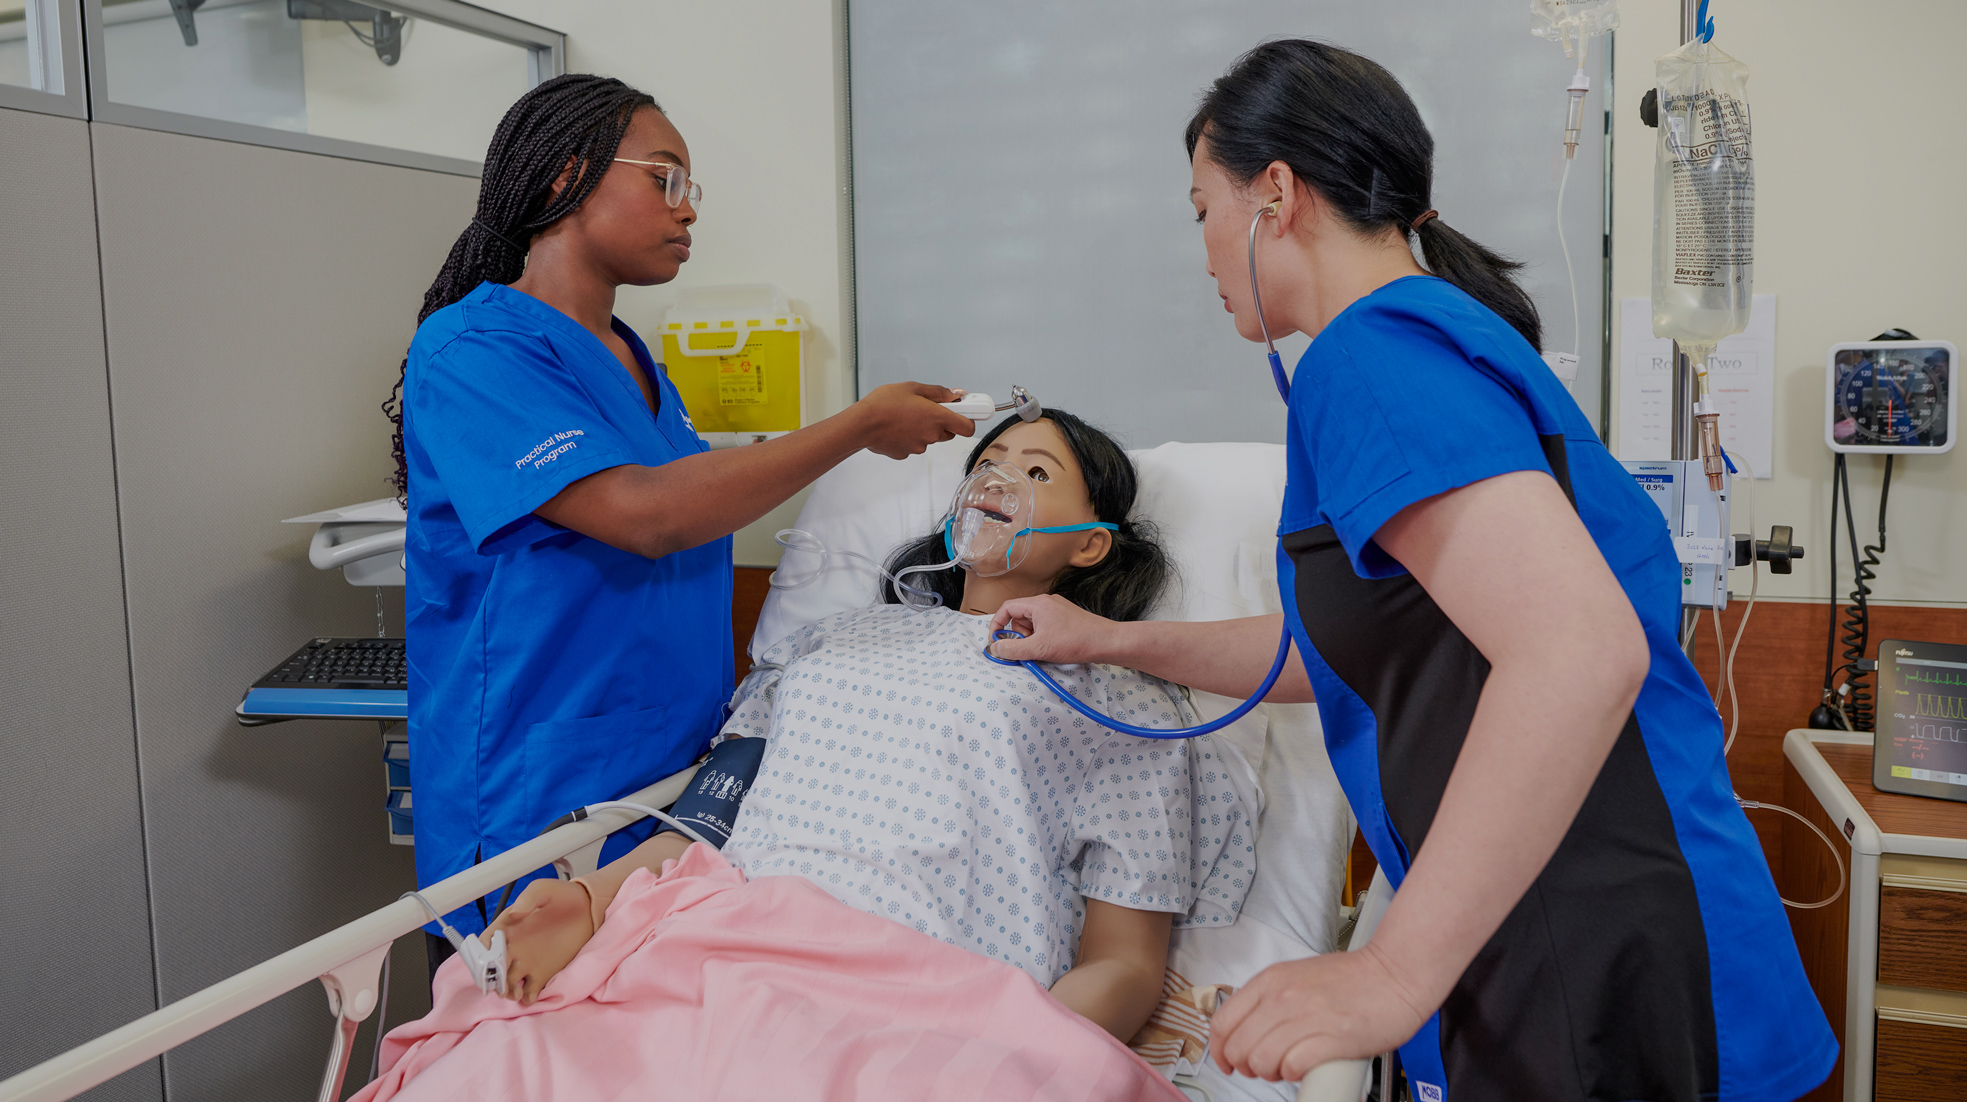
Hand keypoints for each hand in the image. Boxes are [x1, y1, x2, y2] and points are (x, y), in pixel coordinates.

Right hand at [483, 877, 599, 1004]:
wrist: (588, 909)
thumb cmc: (563, 896)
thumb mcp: (544, 890)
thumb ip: (528, 898)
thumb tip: (515, 913)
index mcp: (506, 928)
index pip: (484, 945)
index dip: (480, 956)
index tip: (487, 963)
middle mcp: (512, 948)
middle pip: (492, 970)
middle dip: (493, 980)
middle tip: (502, 985)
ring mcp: (527, 962)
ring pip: (508, 984)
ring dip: (507, 991)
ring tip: (517, 992)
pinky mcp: (543, 973)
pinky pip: (529, 991)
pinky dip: (526, 997)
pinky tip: (530, 996)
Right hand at [853, 382, 975, 458]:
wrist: (861, 424)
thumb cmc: (884, 404)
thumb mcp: (913, 388)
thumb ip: (938, 392)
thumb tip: (955, 395)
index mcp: (937, 417)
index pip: (968, 426)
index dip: (970, 419)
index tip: (968, 411)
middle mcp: (932, 435)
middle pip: (949, 432)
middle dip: (943, 421)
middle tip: (928, 409)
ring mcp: (919, 446)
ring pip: (930, 438)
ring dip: (924, 429)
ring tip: (906, 415)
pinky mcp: (906, 453)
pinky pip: (914, 444)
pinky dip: (909, 436)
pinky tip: (897, 426)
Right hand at [987, 593, 1123, 664]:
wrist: (1107, 642)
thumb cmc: (1075, 641)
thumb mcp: (1039, 648)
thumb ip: (1013, 649)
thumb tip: (994, 648)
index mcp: (1037, 604)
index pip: (1007, 608)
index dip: (997, 624)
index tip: (996, 641)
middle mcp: (1046, 602)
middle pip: (1019, 617)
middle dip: (1019, 636)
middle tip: (1029, 650)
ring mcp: (1057, 609)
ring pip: (1032, 624)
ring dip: (1032, 638)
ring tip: (1044, 650)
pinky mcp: (1065, 618)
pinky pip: (1045, 626)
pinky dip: (1043, 638)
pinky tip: (1053, 648)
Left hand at [1209, 942, 1431, 1081]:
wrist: (1394, 975)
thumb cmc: (1353, 980)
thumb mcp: (1298, 978)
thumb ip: (1271, 1000)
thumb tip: (1249, 1032)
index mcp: (1271, 981)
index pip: (1223, 1022)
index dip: (1220, 1050)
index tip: (1227, 1062)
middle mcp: (1282, 997)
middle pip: (1239, 1047)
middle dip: (1246, 1066)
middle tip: (1263, 1067)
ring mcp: (1305, 1017)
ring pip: (1261, 1061)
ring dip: (1270, 1073)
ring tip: (1287, 1067)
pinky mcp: (1330, 1039)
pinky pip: (1292, 1067)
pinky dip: (1294, 1074)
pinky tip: (1305, 1067)